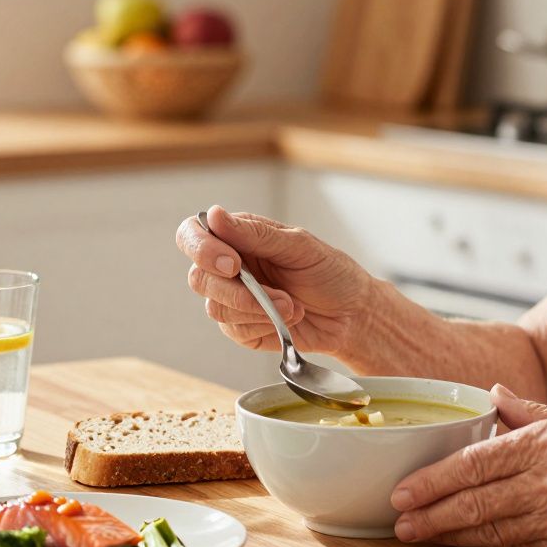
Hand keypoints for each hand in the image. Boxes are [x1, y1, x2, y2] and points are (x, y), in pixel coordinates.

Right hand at [175, 206, 376, 353]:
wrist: (353, 314)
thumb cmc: (331, 273)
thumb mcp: (300, 246)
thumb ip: (256, 234)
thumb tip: (215, 216)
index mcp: (239, 237)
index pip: (194, 234)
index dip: (201, 248)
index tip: (232, 263)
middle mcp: (230, 266)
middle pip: (199, 277)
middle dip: (235, 290)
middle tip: (271, 293)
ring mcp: (233, 299)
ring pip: (215, 307)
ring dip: (256, 310)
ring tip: (291, 306)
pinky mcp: (242, 327)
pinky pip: (234, 329)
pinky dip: (263, 324)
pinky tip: (287, 319)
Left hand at [389, 385, 546, 546]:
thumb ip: (531, 412)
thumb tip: (492, 393)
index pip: (477, 462)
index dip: (435, 480)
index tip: (405, 489)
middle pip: (477, 500)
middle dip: (432, 514)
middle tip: (401, 520)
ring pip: (493, 530)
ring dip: (452, 535)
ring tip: (420, 535)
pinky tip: (465, 545)